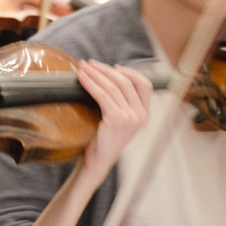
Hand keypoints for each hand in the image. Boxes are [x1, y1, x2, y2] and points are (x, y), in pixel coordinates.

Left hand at [76, 60, 150, 184]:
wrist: (96, 162)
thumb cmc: (103, 140)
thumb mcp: (118, 120)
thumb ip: (120, 102)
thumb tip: (105, 76)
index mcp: (144, 114)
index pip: (145, 85)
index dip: (130, 72)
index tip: (113, 66)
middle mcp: (141, 115)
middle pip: (125, 81)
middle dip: (105, 69)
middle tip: (89, 63)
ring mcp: (130, 117)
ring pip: (113, 86)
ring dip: (95, 73)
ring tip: (82, 68)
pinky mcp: (117, 119)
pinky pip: (102, 95)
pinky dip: (90, 83)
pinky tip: (81, 78)